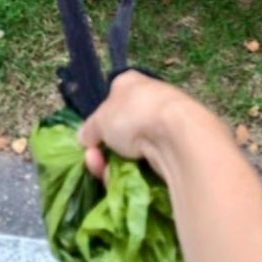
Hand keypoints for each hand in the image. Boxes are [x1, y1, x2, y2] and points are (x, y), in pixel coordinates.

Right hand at [77, 70, 216, 179]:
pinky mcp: (176, 149)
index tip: (90, 140)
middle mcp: (148, 100)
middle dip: (103, 150)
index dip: (98, 122)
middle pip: (119, 131)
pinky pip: (148, 163)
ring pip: (132, 151)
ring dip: (113, 164)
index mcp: (130, 83)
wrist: (177, 136)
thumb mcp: (99, 120)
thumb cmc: (134, 115)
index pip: (110, 101)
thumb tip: (84, 139)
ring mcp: (164, 125)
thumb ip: (89, 129)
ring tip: (106, 172)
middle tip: (94, 161)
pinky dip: (133, 173)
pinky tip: (125, 179)